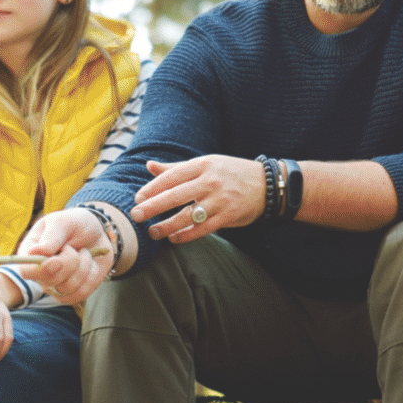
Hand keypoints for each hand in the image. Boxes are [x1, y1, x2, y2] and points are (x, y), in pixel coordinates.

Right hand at [20, 207, 117, 304]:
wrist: (97, 234)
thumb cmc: (76, 224)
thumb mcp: (64, 221)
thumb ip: (51, 236)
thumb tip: (36, 252)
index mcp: (30, 252)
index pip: (26, 270)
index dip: (41, 269)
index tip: (57, 260)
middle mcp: (39, 273)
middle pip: (50, 280)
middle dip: (70, 262)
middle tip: (74, 247)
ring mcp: (55, 286)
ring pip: (68, 288)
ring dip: (83, 267)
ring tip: (83, 253)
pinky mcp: (71, 294)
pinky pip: (81, 293)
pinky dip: (91, 277)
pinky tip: (89, 265)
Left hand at [129, 156, 265, 242]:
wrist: (266, 184)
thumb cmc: (230, 173)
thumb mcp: (206, 164)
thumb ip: (176, 168)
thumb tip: (149, 166)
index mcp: (203, 165)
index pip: (172, 177)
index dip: (152, 188)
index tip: (138, 198)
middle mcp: (210, 181)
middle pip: (175, 196)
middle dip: (152, 207)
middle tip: (135, 216)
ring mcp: (220, 200)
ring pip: (187, 215)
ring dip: (167, 226)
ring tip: (152, 232)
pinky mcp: (228, 216)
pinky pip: (203, 229)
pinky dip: (186, 235)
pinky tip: (173, 239)